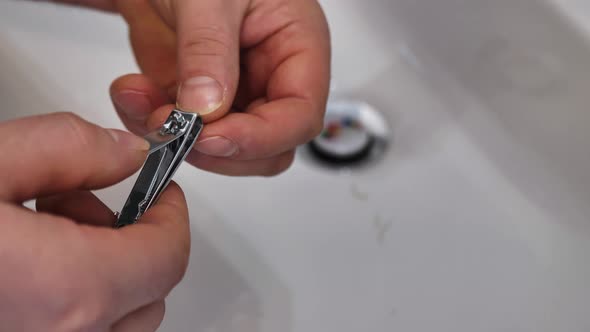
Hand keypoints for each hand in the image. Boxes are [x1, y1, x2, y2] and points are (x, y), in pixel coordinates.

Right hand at [0, 113, 189, 330]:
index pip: (167, 258)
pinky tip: (29, 266)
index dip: (171, 216)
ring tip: (46, 232)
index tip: (160, 192)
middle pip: (147, 297)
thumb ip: (67, 148)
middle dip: (134, 243)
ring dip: (103, 275)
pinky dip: (73, 301)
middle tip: (87, 204)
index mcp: (68, 289)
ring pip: (114, 324)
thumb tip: (124, 153)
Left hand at [108, 0, 330, 175]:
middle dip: (219, 148)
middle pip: (267, 147)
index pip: (300, 115)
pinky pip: (182, 132)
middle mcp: (271, 76)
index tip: (215, 138)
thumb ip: (209, 49)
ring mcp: (234, 91)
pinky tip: (132, 93)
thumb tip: (208, 108)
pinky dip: (152, 122)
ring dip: (178, 139)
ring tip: (142, 102)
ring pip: (222, 149)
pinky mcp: (197, 98)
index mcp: (297, 46)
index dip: (263, 137)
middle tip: (176, 128)